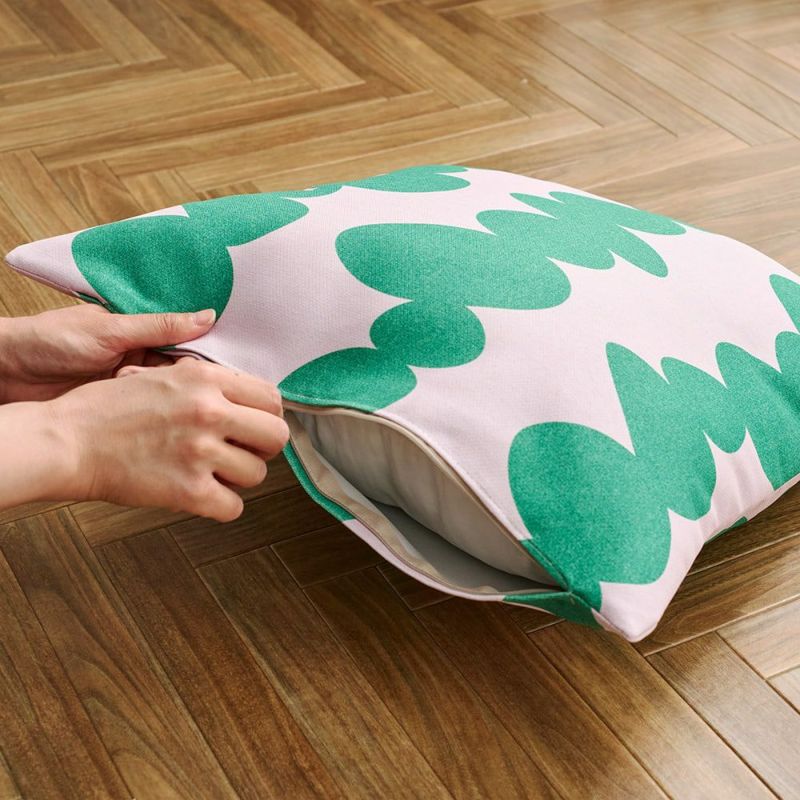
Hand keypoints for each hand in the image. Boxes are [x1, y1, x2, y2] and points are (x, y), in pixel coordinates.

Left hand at [0, 303, 215, 403]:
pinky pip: (152, 414)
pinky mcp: (120, 411)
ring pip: (172, 393)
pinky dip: (166, 418)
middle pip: (186, 370)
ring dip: (186, 401)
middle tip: (228, 394)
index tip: (240, 362)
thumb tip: (208, 316)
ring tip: (211, 409)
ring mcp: (131, 386)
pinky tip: (183, 424)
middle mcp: (140, 358)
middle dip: (205, 381)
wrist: (4, 373)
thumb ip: (158, 326)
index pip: (188, 340)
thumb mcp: (110, 331)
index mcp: (140, 331)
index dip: (214, 350)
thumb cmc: (47, 341)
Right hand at [48, 358, 288, 521]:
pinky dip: (221, 505)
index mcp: (205, 378)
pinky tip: (201, 493)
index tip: (252, 425)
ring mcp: (201, 452)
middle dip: (262, 447)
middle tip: (240, 451)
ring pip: (258, 474)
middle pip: (276, 436)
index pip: (271, 398)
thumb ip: (207, 382)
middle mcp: (210, 411)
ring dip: (238, 477)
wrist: (67, 441)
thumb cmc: (106, 409)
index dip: (265, 415)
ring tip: (210, 471)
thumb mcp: (161, 374)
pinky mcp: (189, 491)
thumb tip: (246, 397)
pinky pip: (234, 507)